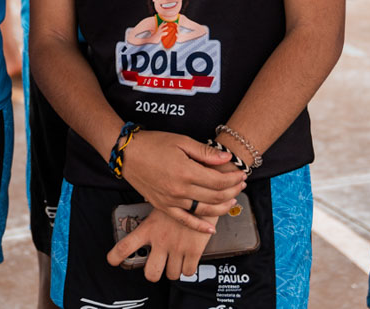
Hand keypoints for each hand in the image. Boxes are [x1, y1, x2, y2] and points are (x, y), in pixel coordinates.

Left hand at [108, 207, 213, 281]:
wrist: (203, 195)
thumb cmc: (180, 197)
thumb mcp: (160, 203)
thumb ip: (151, 215)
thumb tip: (145, 210)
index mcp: (148, 228)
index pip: (125, 246)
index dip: (116, 257)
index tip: (112, 260)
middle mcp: (161, 240)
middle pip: (151, 273)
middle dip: (153, 273)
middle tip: (157, 265)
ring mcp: (177, 247)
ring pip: (171, 275)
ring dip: (173, 269)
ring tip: (175, 259)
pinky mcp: (194, 251)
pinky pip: (188, 272)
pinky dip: (188, 268)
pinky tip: (188, 259)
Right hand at [120, 131, 242, 231]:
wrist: (127, 154)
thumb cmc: (153, 143)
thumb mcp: (181, 141)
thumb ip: (205, 152)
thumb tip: (227, 159)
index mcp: (186, 171)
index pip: (218, 181)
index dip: (233, 178)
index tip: (241, 173)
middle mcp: (180, 189)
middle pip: (215, 196)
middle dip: (232, 190)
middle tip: (241, 184)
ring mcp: (172, 201)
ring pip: (204, 210)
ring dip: (222, 206)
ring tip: (233, 200)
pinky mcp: (163, 207)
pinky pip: (185, 221)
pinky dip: (199, 226)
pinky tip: (211, 228)